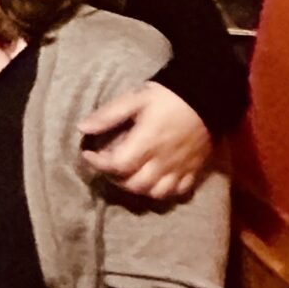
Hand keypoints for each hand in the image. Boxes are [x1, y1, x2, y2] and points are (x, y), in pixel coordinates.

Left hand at [79, 82, 211, 200]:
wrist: (206, 95)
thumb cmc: (167, 96)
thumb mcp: (135, 99)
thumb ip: (108, 115)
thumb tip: (82, 127)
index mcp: (146, 142)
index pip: (117, 165)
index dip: (98, 163)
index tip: (88, 154)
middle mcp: (163, 160)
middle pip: (135, 184)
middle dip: (116, 179)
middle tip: (108, 165)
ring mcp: (180, 167)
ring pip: (156, 192)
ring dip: (138, 188)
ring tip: (129, 175)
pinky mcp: (194, 169)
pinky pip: (178, 191)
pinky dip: (163, 191)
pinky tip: (154, 180)